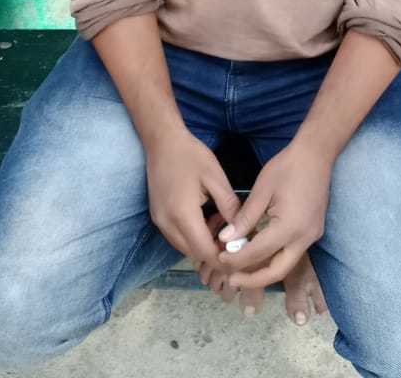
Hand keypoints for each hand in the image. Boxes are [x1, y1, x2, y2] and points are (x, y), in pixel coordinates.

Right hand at [145, 127, 241, 264]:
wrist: (163, 141)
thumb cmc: (191, 155)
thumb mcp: (216, 177)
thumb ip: (229, 206)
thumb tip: (242, 229)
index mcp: (182, 214)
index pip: (204, 252)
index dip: (223, 259)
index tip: (241, 253)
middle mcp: (167, 224)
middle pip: (194, 254)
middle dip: (215, 251)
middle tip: (235, 236)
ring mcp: (160, 222)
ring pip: (185, 247)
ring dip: (204, 243)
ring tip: (221, 221)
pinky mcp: (158, 217)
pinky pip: (177, 237)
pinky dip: (193, 235)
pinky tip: (206, 217)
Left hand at [213, 140, 332, 289]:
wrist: (316, 154)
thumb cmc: (287, 167)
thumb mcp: (262, 189)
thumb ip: (245, 217)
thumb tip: (226, 240)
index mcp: (289, 227)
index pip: (258, 253)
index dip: (237, 259)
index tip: (219, 258)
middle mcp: (304, 238)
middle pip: (277, 272)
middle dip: (252, 280)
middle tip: (230, 280)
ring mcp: (311, 236)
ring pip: (285, 266)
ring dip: (263, 272)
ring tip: (240, 271)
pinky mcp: (312, 232)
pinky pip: (291, 253)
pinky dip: (273, 259)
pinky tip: (258, 254)